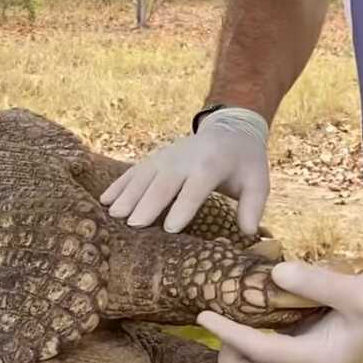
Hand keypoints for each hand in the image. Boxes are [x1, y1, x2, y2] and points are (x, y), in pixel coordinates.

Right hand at [100, 108, 269, 234]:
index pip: (196, 188)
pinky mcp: (156, 159)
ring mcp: (167, 157)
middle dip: (148, 203)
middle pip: (164, 182)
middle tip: (133, 226)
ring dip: (128, 195)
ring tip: (113, 216)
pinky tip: (104, 201)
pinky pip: (134, 171)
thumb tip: (249, 232)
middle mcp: (185, 159)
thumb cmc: (245, 163)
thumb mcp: (258, 182)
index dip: (183, 207)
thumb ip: (254, 206)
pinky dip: (119, 185)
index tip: (169, 228)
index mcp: (211, 165)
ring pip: (144, 176)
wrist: (230, 130)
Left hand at [196, 259, 362, 362]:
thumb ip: (317, 283)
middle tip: (219, 326)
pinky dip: (257, 334)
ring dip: (241, 350)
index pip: (262, 355)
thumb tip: (275, 273)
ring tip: (230, 314)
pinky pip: (276, 347)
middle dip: (231, 361)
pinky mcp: (316, 340)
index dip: (229, 336)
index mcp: (320, 358)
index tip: (205, 315)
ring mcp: (314, 354)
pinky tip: (254, 304)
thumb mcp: (360, 290)